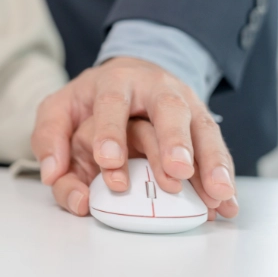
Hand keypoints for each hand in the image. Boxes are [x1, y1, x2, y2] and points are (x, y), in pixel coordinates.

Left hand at [32, 57, 236, 214]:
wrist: (130, 75)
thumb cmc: (91, 100)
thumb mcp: (60, 109)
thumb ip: (49, 137)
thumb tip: (52, 173)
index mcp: (116, 82)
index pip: (112, 104)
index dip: (111, 132)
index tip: (109, 162)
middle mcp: (156, 88)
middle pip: (169, 109)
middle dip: (174, 140)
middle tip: (177, 172)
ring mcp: (185, 103)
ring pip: (202, 128)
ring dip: (211, 162)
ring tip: (216, 194)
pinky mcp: (202, 122)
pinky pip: (217, 148)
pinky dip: (224, 175)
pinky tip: (228, 201)